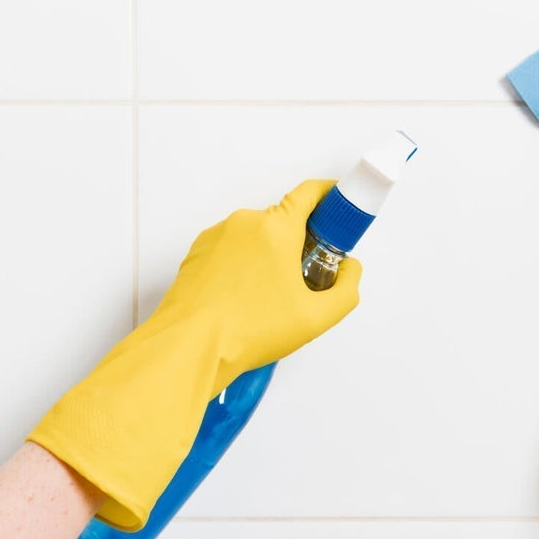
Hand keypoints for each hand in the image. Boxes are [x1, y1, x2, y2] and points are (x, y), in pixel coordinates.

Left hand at [153, 179, 361, 377]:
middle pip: (285, 222)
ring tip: (267, 302)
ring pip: (256, 239)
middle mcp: (245, 223)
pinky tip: (244, 301)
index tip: (339, 214)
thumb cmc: (244, 330)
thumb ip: (347, 289)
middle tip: (304, 282)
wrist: (190, 345)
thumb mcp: (316, 318)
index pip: (311, 193)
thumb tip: (349, 271)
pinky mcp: (198, 252)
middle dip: (300, 246)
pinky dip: (243, 269)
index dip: (331, 199)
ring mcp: (218, 236)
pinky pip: (231, 251)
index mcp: (277, 228)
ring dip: (268, 260)